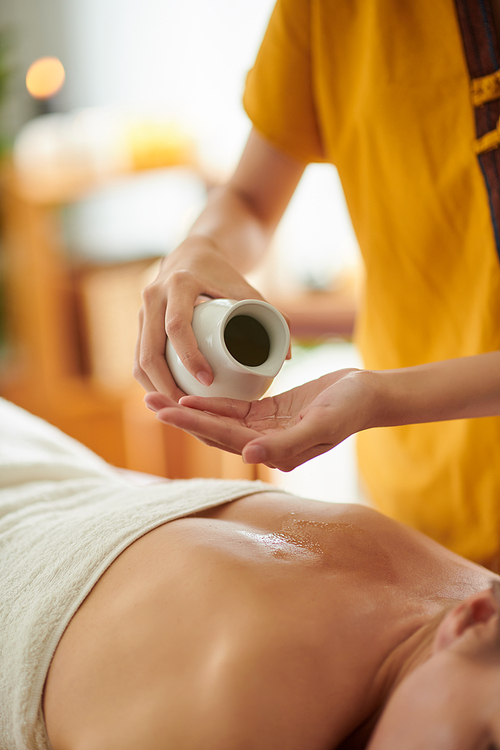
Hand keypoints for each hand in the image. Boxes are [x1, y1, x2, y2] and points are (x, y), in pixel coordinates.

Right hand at [133, 235, 266, 399]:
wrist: (194, 254)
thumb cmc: (224, 275)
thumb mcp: (248, 289)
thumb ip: (271, 317)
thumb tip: (287, 355)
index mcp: (179, 284)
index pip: (176, 326)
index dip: (190, 357)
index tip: (208, 380)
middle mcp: (153, 295)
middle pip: (150, 350)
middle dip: (166, 385)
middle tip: (191, 407)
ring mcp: (142, 311)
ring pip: (140, 359)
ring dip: (156, 388)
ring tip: (179, 409)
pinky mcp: (140, 324)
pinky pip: (139, 358)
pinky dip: (151, 381)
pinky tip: (166, 398)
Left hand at [144, 368, 376, 470]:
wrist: (369, 394)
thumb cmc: (350, 408)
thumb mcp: (323, 423)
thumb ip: (288, 443)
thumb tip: (248, 456)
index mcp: (275, 452)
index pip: (225, 437)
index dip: (193, 423)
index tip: (165, 409)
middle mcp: (266, 445)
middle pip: (214, 431)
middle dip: (181, 417)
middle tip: (149, 401)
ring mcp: (266, 430)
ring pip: (219, 421)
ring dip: (190, 410)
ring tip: (159, 398)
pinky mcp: (269, 414)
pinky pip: (235, 409)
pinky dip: (213, 403)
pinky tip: (191, 394)